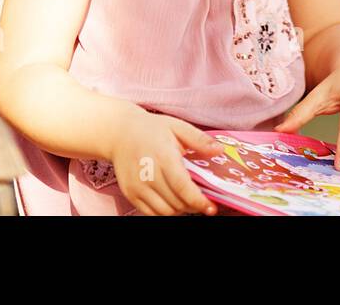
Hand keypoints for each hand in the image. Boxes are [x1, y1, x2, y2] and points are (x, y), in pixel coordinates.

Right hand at [109, 111, 225, 214]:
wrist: (119, 133)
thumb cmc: (151, 129)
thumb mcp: (177, 126)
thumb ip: (199, 140)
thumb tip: (219, 150)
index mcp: (163, 156)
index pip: (182, 187)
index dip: (198, 201)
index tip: (211, 207)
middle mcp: (148, 174)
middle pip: (176, 202)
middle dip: (193, 206)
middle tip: (204, 201)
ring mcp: (137, 186)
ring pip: (165, 211)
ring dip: (181, 210)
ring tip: (188, 200)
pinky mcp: (130, 193)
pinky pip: (151, 213)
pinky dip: (165, 211)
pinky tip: (173, 201)